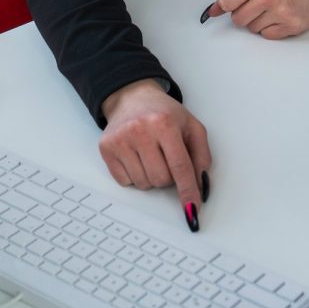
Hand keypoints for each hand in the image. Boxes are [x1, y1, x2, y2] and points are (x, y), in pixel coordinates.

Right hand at [99, 79, 211, 226]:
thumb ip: (202, 156)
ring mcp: (121, 140)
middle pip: (161, 179)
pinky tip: (136, 156)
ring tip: (151, 153)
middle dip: (169, 176)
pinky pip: (125, 182)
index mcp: (165, 124)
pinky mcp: (106, 148)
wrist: (133, 97)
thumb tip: (201, 186)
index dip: (188, 191)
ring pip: (144, 184)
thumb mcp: (192, 127)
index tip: (192, 210)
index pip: (180, 166)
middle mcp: (140, 131)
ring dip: (151, 176)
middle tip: (166, 156)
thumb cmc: (165, 114)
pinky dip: (135, 175)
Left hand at [204, 0, 308, 38]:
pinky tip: (280, 18)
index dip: (225, 6)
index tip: (226, 7)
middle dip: (244, 15)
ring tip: (272, 10)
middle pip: (238, 19)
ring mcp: (281, 12)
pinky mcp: (291, 26)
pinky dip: (271, 29)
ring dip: (258, 22)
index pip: (228, 1)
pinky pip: (267, 35)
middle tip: (257, 6)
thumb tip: (214, 10)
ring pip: (252, 29)